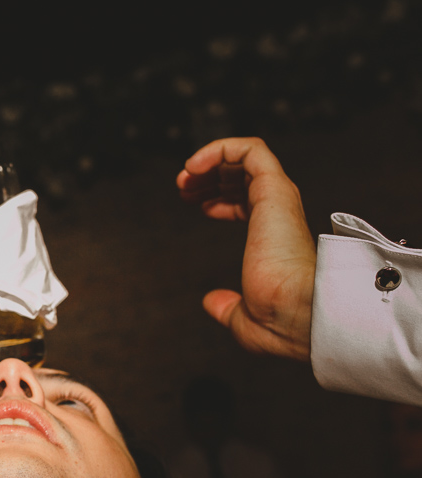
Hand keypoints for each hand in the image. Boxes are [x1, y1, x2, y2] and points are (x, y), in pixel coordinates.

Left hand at [177, 137, 315, 360]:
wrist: (300, 315)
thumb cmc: (280, 322)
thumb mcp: (244, 318)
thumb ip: (227, 308)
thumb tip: (212, 303)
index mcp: (274, 236)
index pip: (249, 200)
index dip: (219, 197)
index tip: (195, 204)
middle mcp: (278, 213)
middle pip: (243, 176)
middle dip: (209, 175)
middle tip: (183, 187)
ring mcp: (278, 198)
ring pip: (245, 156)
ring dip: (209, 161)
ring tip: (184, 177)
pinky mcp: (274, 188)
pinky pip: (249, 150)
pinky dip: (219, 149)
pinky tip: (194, 167)